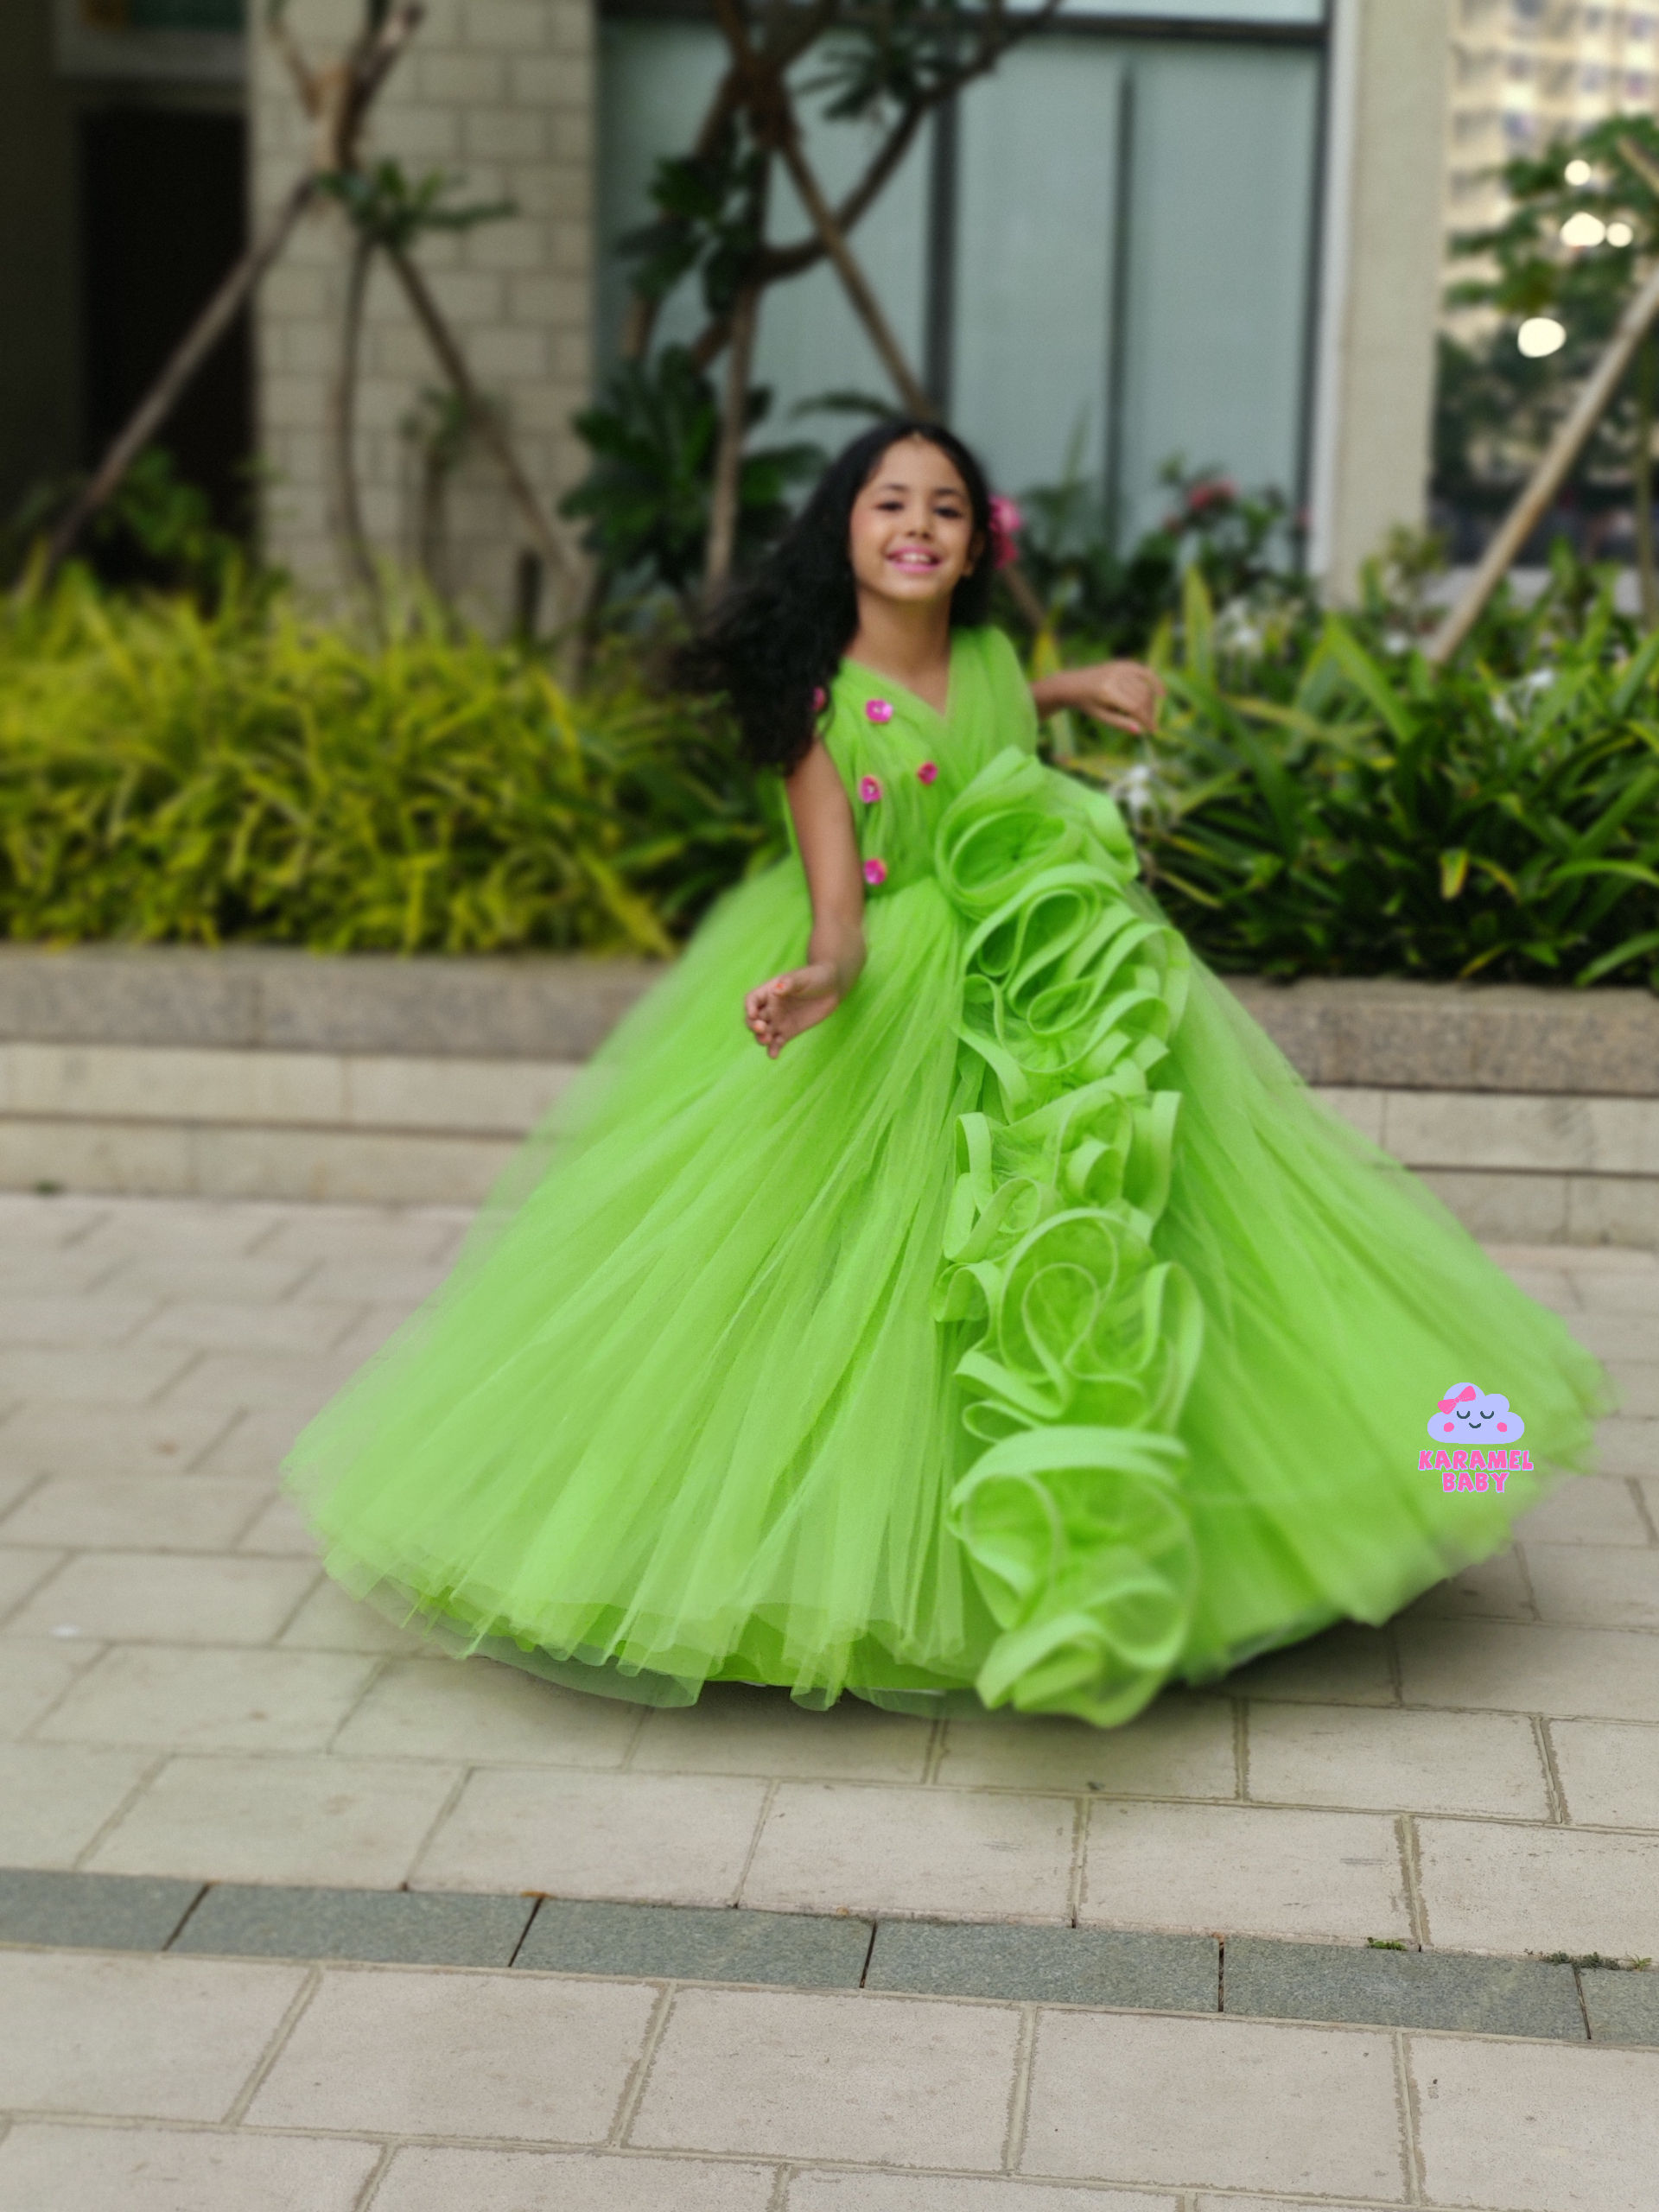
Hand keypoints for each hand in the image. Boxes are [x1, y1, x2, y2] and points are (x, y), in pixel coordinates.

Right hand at [744, 961, 844, 1058]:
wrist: (832, 988)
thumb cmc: (816, 977)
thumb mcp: (803, 977)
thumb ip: (789, 984)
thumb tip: (777, 989)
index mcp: (770, 991)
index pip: (752, 1000)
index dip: (749, 1008)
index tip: (754, 1014)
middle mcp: (771, 1007)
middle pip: (753, 1019)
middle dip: (753, 1025)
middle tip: (762, 1028)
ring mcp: (779, 1021)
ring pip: (763, 1033)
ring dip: (761, 1038)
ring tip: (768, 1040)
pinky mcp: (788, 1032)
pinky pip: (777, 1043)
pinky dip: (773, 1050)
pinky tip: (774, 1055)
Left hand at [1034, 660, 1165, 736]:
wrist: (1072, 684)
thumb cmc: (1086, 704)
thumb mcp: (1101, 716)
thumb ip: (1120, 723)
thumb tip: (1140, 731)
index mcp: (1108, 693)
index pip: (1135, 708)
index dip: (1147, 720)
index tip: (1153, 731)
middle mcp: (1115, 678)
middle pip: (1142, 697)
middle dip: (1149, 712)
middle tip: (1150, 724)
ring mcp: (1119, 668)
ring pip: (1144, 687)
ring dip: (1150, 703)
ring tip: (1148, 715)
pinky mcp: (1122, 663)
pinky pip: (1144, 671)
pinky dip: (1155, 681)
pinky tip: (1162, 693)